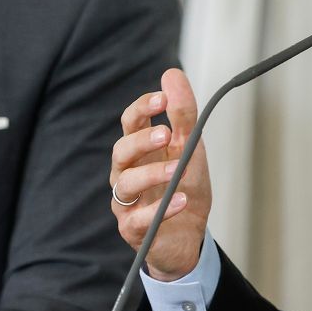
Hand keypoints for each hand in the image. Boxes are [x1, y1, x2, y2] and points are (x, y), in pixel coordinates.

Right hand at [110, 67, 212, 279]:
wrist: (189, 236)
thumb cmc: (183, 189)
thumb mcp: (190, 149)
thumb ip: (183, 114)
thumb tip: (172, 74)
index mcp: (139, 150)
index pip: (130, 122)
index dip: (142, 108)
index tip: (162, 98)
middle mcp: (127, 173)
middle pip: (121, 150)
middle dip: (142, 140)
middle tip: (166, 134)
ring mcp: (126, 202)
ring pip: (126, 183)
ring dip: (152, 174)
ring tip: (178, 170)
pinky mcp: (133, 229)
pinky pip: (139, 218)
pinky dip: (161, 209)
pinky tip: (180, 199)